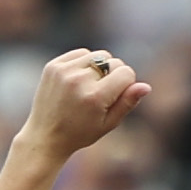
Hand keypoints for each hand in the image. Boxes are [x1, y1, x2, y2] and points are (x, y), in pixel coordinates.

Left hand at [21, 46, 152, 157]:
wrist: (45, 136)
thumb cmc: (80, 133)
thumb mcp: (108, 124)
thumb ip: (127, 103)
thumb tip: (146, 86)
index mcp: (95, 97)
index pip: (126, 73)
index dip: (127, 84)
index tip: (117, 96)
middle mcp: (79, 81)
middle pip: (113, 61)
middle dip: (114, 75)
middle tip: (103, 94)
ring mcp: (64, 71)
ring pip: (99, 55)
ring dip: (100, 67)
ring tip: (91, 86)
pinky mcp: (53, 66)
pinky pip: (81, 53)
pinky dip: (85, 62)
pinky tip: (79, 79)